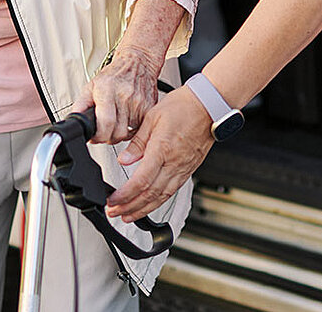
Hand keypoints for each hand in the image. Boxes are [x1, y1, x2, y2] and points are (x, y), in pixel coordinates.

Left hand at [67, 45, 163, 144]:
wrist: (138, 62)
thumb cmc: (114, 74)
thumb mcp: (91, 85)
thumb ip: (80, 104)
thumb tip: (74, 121)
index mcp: (107, 90)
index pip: (105, 123)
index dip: (99, 136)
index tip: (95, 137)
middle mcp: (124, 96)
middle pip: (117, 133)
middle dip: (108, 137)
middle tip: (104, 132)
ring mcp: (139, 102)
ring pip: (128, 134)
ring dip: (119, 134)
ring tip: (115, 126)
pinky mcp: (150, 108)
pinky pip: (139, 129)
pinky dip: (132, 130)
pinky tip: (127, 122)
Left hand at [105, 88, 213, 221]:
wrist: (209, 106)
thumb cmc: (183, 106)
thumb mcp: (152, 117)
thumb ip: (138, 143)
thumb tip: (124, 160)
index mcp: (162, 149)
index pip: (141, 181)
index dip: (125, 195)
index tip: (112, 200)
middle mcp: (174, 163)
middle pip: (150, 194)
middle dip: (130, 207)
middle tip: (114, 212)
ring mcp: (183, 169)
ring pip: (162, 197)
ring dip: (143, 209)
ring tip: (128, 215)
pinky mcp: (189, 170)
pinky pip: (172, 191)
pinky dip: (158, 202)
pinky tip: (149, 204)